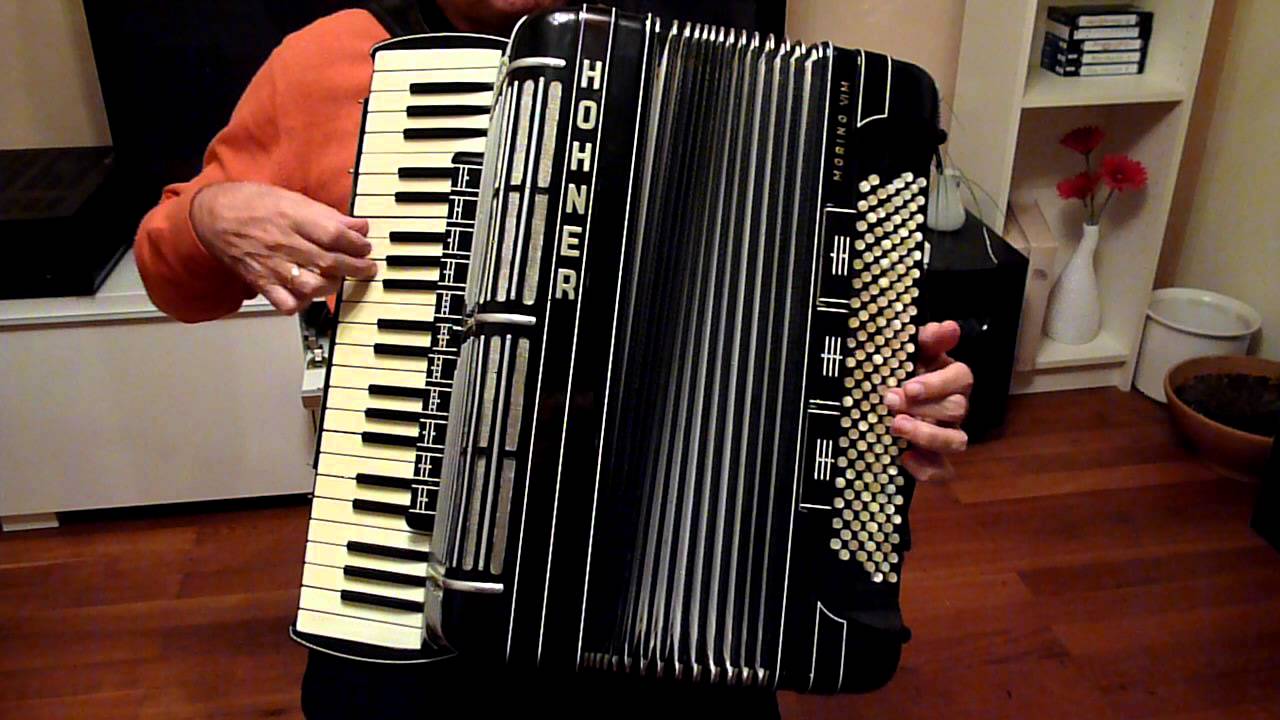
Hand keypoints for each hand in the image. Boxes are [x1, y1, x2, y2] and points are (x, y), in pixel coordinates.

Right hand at [190, 181, 376, 313]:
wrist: (212, 215)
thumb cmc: (252, 204)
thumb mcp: (292, 198)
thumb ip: (327, 215)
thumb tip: (359, 226)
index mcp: (292, 218)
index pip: (334, 235)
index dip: (357, 243)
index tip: (365, 245)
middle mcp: (284, 244)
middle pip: (329, 263)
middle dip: (355, 268)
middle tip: (366, 267)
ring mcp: (272, 267)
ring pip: (312, 287)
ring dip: (332, 285)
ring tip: (339, 278)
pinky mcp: (262, 283)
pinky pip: (286, 304)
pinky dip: (302, 304)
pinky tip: (308, 295)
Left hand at [883, 320, 972, 481]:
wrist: (877, 404)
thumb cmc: (899, 373)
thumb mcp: (909, 352)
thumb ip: (927, 339)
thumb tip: (949, 328)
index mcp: (952, 380)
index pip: (962, 378)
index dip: (937, 384)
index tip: (908, 387)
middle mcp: (955, 408)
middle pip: (957, 410)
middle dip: (923, 407)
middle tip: (889, 402)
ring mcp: (948, 435)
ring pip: (957, 441)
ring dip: (927, 435)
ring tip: (896, 427)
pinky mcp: (935, 461)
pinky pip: (943, 472)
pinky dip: (927, 470)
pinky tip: (905, 458)